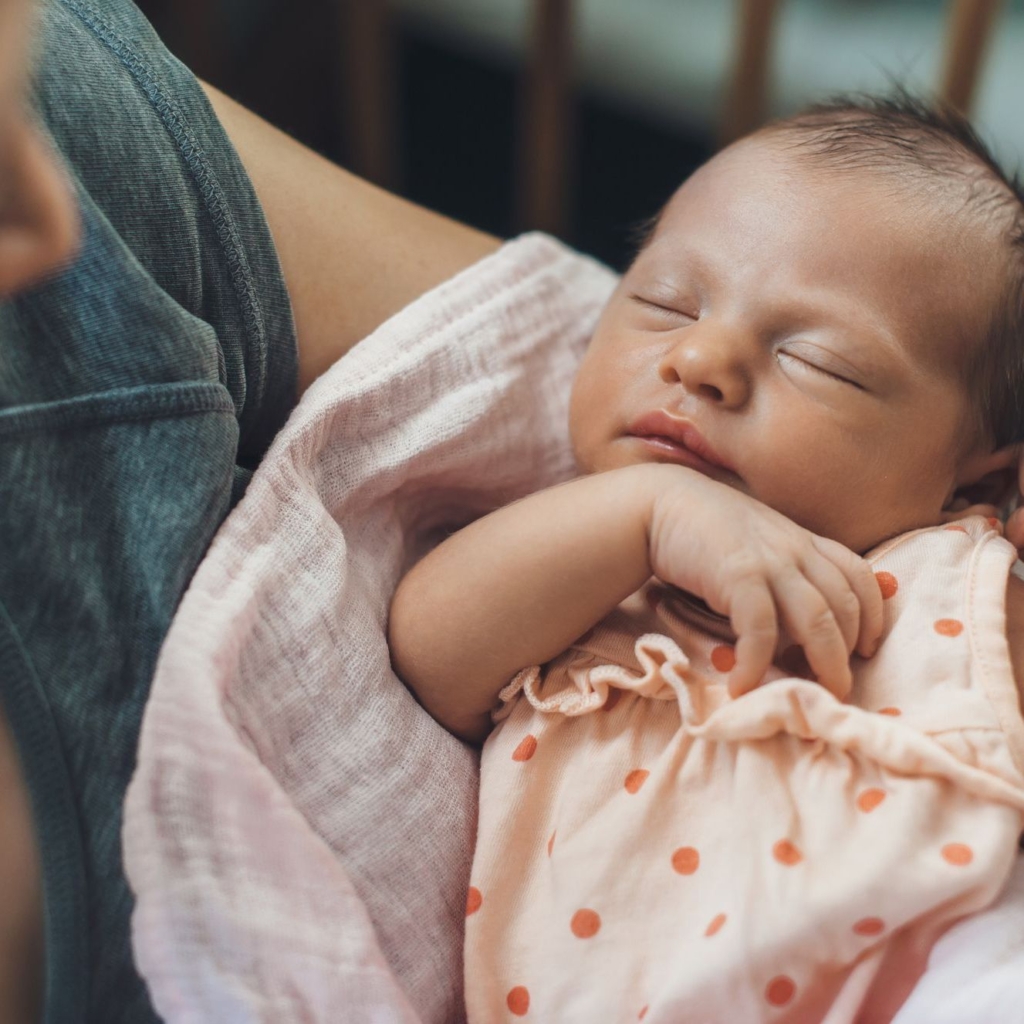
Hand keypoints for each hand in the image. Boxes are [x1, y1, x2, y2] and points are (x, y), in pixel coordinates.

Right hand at [646, 469, 883, 699]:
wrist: (659, 504)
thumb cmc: (703, 528)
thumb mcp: (755, 543)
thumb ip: (779, 571)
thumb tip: (792, 625)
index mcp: (803, 540)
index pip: (859, 575)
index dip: (873, 616)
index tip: (867, 649)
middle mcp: (795, 548)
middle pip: (846, 605)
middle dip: (849, 653)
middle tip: (838, 688)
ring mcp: (770, 561)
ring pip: (818, 619)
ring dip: (823, 664)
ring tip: (812, 696)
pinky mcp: (738, 575)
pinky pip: (761, 628)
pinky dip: (757, 662)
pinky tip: (744, 685)